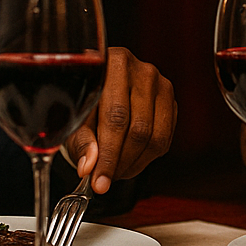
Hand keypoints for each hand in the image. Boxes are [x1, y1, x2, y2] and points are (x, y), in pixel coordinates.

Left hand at [65, 47, 175, 193]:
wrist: (101, 82)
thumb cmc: (84, 100)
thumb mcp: (75, 119)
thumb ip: (82, 142)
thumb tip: (89, 168)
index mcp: (114, 64)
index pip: (116, 117)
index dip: (108, 155)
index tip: (99, 182)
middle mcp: (142, 70)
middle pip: (138, 129)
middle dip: (121, 162)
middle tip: (106, 181)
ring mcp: (161, 84)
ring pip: (155, 137)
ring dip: (135, 163)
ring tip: (116, 171)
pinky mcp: (170, 99)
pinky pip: (165, 138)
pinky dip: (148, 156)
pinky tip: (130, 159)